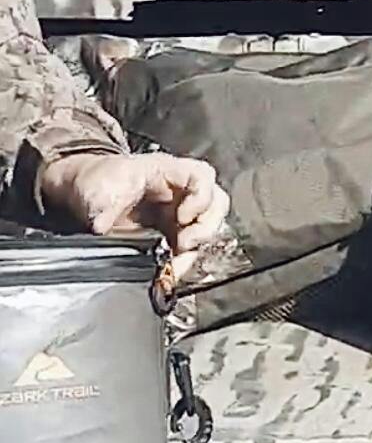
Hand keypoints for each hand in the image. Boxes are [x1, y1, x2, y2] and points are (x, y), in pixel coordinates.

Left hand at [40, 152, 229, 280]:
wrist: (85, 193)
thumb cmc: (97, 181)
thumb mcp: (98, 187)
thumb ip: (102, 205)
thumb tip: (101, 226)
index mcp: (168, 171)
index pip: (202, 177)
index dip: (200, 198)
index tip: (182, 217)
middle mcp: (181, 191)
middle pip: (215, 204)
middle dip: (205, 228)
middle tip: (185, 244)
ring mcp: (179, 212)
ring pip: (207, 228)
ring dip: (196, 248)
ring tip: (176, 264)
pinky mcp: (173, 233)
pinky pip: (189, 248)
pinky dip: (182, 261)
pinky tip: (169, 272)